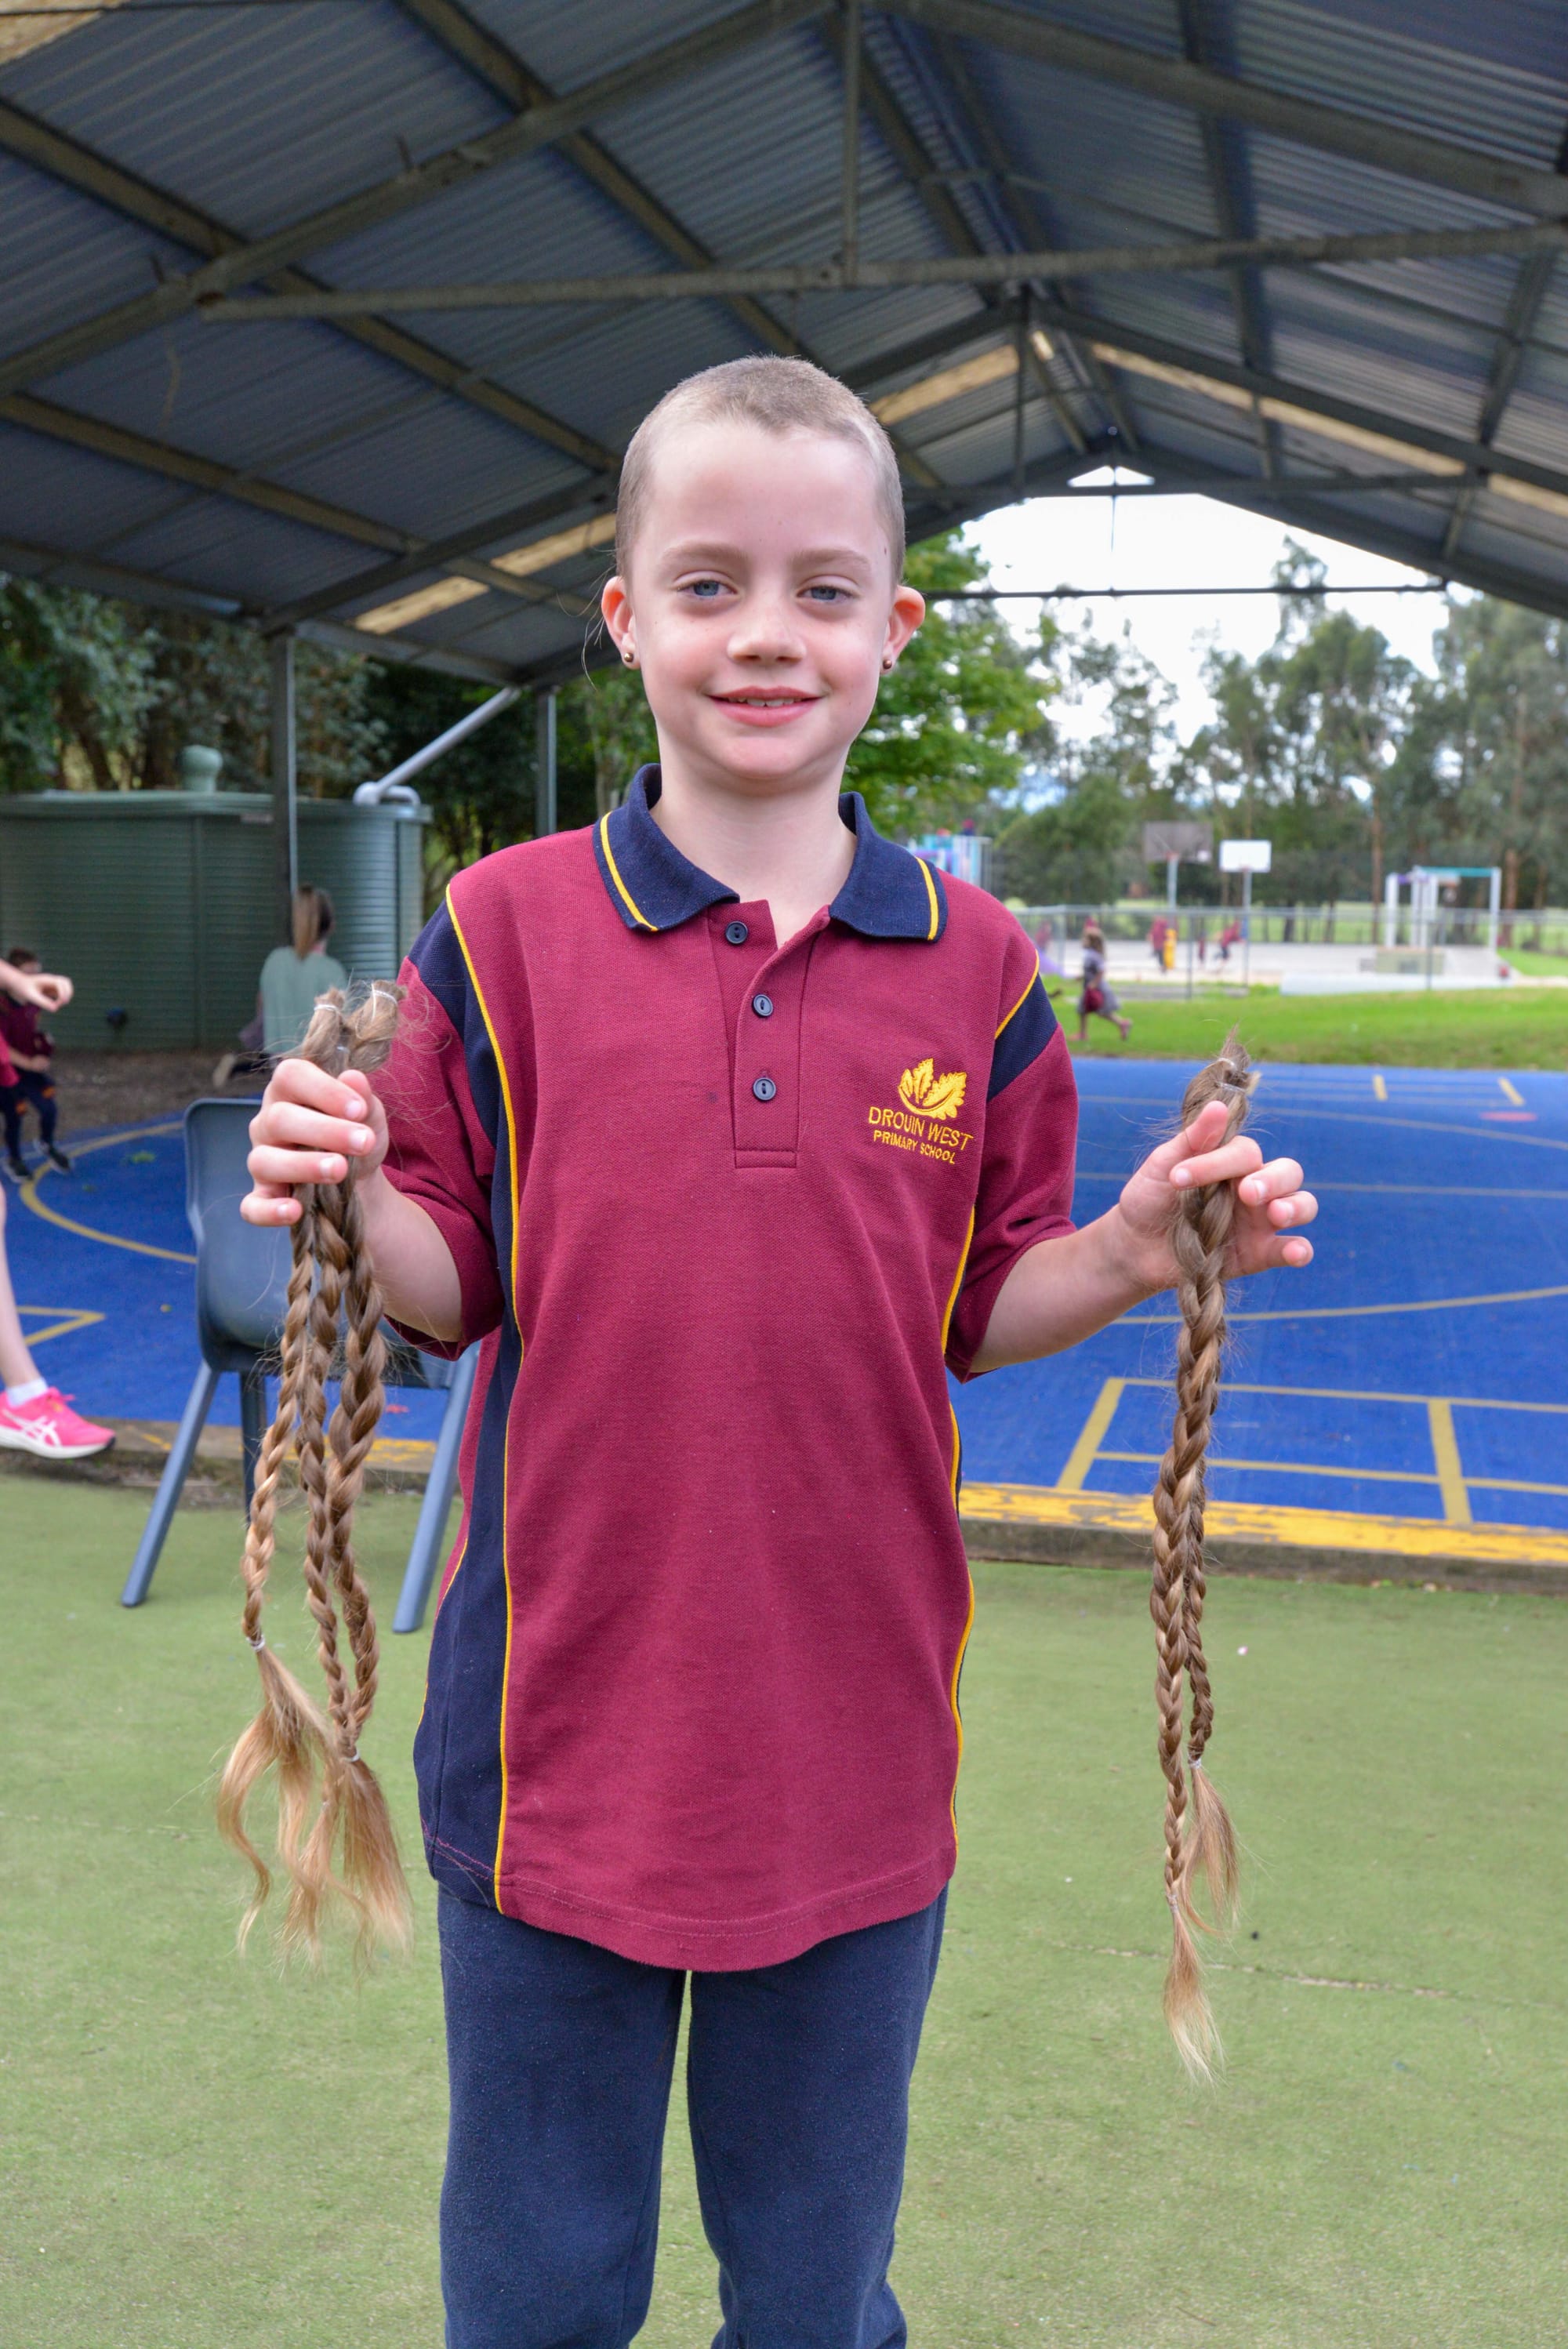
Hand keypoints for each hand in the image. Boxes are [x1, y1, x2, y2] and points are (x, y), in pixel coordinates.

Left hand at [13, 968, 70, 1010]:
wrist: (17, 983)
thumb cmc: (23, 988)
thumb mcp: (31, 996)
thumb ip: (43, 1002)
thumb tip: (56, 1009)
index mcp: (47, 979)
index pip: (61, 983)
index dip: (63, 994)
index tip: (58, 1003)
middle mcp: (51, 979)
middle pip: (66, 982)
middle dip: (68, 993)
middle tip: (62, 1003)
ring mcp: (52, 983)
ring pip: (66, 986)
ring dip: (67, 994)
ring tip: (60, 1003)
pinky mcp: (51, 987)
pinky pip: (61, 991)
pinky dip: (62, 997)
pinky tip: (56, 1003)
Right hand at [242, 1056, 388, 1226]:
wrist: (361, 1180)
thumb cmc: (357, 1135)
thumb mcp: (369, 1116)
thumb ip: (363, 1098)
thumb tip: (353, 1077)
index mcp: (290, 1092)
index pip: (291, 1076)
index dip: (324, 1090)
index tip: (359, 1109)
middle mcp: (268, 1123)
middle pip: (279, 1119)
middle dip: (324, 1131)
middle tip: (362, 1142)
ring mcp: (262, 1160)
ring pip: (264, 1161)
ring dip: (303, 1166)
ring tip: (339, 1170)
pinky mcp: (262, 1197)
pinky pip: (253, 1206)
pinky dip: (270, 1211)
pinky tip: (294, 1211)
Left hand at [1114, 1097, 1316, 1292]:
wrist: (1133, 1246)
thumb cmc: (1149, 1198)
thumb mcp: (1163, 1165)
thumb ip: (1194, 1139)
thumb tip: (1218, 1106)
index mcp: (1232, 1162)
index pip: (1246, 1153)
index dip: (1218, 1162)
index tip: (1178, 1177)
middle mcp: (1254, 1188)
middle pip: (1288, 1173)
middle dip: (1273, 1180)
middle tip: (1247, 1193)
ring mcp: (1260, 1221)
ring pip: (1302, 1205)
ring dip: (1295, 1207)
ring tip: (1276, 1214)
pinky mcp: (1259, 1254)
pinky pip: (1292, 1250)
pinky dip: (1299, 1250)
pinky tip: (1295, 1252)